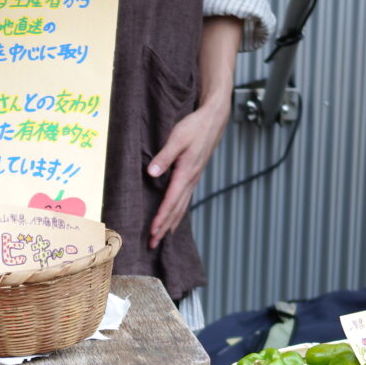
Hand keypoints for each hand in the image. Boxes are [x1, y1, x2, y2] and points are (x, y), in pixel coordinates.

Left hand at [147, 98, 229, 248]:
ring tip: (162, 238)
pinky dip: (178, 212)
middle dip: (164, 228)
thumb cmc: (195, 126)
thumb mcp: (177, 138)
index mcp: (186, 173)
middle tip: (153, 245)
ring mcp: (193, 179)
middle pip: (176, 210)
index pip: (171, 201)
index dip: (161, 218)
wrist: (214, 119)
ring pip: (181, 207)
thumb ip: (164, 156)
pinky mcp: (194, 175)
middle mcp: (191, 180)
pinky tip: (173, 218)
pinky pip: (185, 199)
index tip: (152, 232)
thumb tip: (151, 172)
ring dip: (171, 223)